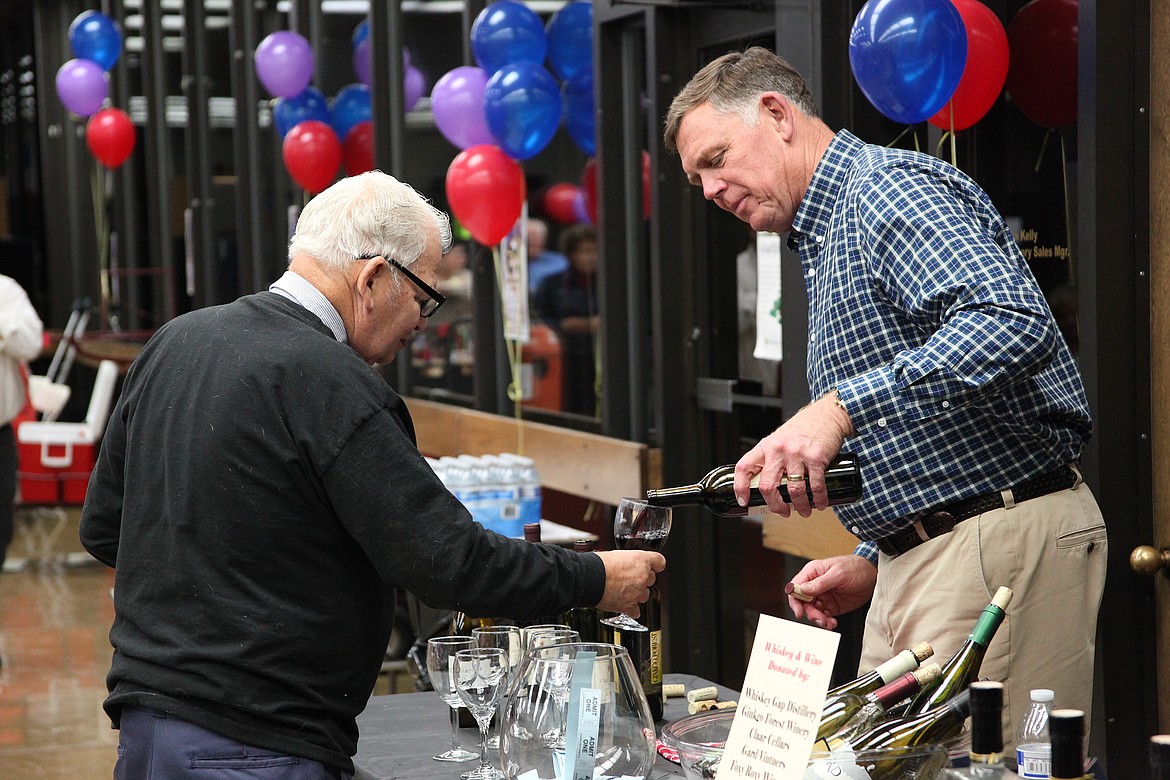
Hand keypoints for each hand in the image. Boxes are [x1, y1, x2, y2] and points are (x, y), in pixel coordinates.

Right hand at [594, 550, 665, 616]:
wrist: (591, 578)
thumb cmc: (599, 565)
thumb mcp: (617, 555)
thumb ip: (628, 561)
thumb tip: (627, 565)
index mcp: (641, 560)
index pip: (659, 562)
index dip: (655, 565)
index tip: (654, 567)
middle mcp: (643, 577)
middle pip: (651, 579)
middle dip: (642, 579)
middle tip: (629, 579)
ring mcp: (638, 593)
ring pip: (644, 595)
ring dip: (636, 594)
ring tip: (623, 591)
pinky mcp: (630, 606)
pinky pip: (635, 611)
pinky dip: (630, 609)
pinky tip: (623, 604)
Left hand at [733, 392, 852, 516]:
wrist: (826, 415)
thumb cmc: (802, 429)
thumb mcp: (778, 440)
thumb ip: (771, 459)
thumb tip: (767, 487)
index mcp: (765, 447)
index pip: (744, 468)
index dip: (740, 487)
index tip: (743, 501)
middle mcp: (778, 450)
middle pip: (768, 486)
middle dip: (776, 505)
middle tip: (783, 511)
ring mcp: (797, 454)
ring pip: (794, 490)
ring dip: (800, 507)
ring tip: (804, 511)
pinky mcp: (816, 458)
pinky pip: (815, 486)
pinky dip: (818, 499)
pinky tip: (819, 503)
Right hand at [785, 555, 876, 629]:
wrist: (874, 576)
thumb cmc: (856, 567)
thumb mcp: (838, 574)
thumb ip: (820, 583)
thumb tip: (803, 589)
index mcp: (813, 572)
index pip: (796, 587)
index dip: (795, 600)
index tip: (799, 611)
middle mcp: (815, 585)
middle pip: (803, 602)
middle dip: (810, 613)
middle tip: (820, 619)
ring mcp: (823, 596)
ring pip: (813, 611)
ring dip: (819, 619)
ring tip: (828, 623)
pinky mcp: (832, 606)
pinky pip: (824, 616)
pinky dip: (826, 622)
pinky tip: (832, 622)